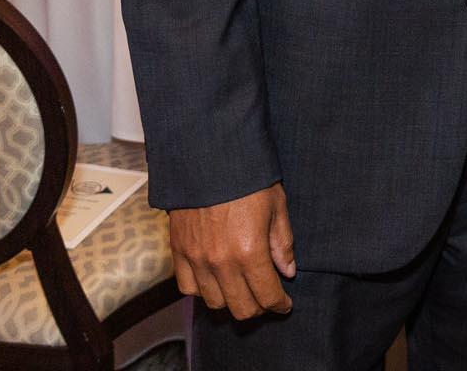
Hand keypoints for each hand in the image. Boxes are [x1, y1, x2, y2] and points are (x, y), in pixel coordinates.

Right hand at [168, 182, 296, 319]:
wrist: (208, 158)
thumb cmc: (248, 178)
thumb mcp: (276, 206)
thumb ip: (282, 243)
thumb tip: (288, 271)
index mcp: (250, 251)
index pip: (267, 295)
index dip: (279, 304)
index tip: (285, 304)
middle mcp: (221, 262)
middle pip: (241, 308)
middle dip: (259, 307)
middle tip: (266, 298)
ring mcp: (197, 259)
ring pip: (214, 302)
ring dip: (231, 300)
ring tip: (242, 288)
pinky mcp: (179, 252)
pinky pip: (188, 288)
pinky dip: (203, 290)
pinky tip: (215, 280)